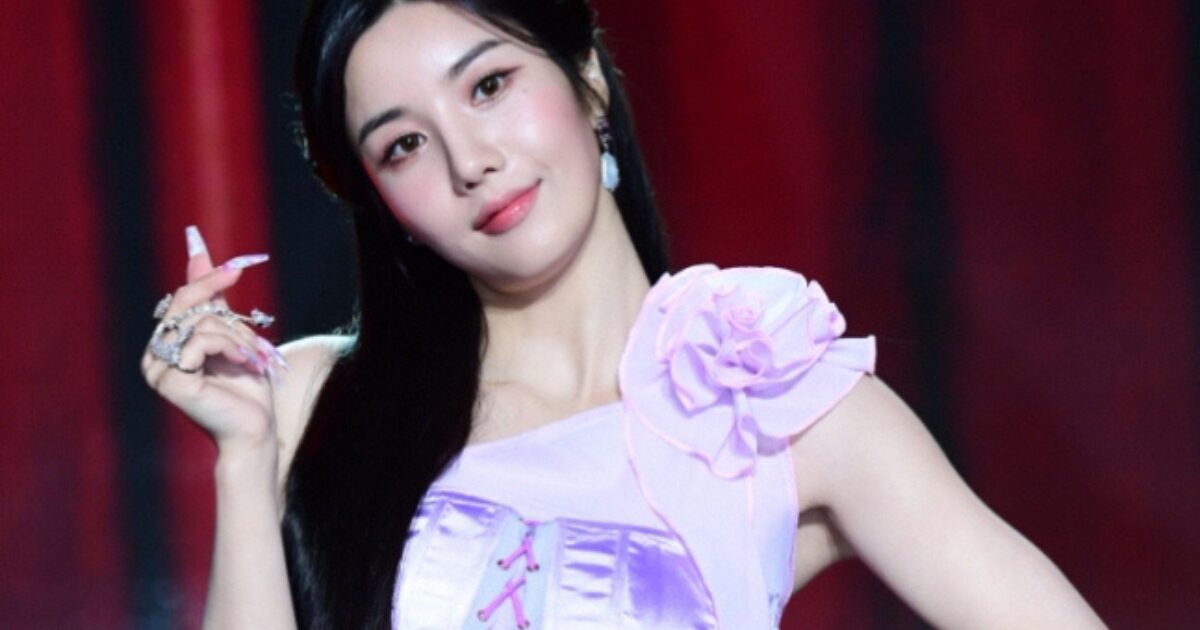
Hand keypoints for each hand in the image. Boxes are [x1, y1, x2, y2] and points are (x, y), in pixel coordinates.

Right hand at [141, 226, 285, 454]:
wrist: (255, 429)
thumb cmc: (246, 389)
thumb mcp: (233, 336)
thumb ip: (214, 300)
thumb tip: (199, 251)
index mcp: (166, 345)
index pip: (181, 299)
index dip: (207, 280)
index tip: (236, 268)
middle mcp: (154, 356)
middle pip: (187, 305)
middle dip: (230, 317)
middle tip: (254, 337)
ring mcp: (157, 370)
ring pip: (200, 323)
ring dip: (237, 337)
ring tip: (253, 359)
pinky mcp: (169, 382)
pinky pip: (199, 342)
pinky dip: (229, 348)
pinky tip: (244, 363)